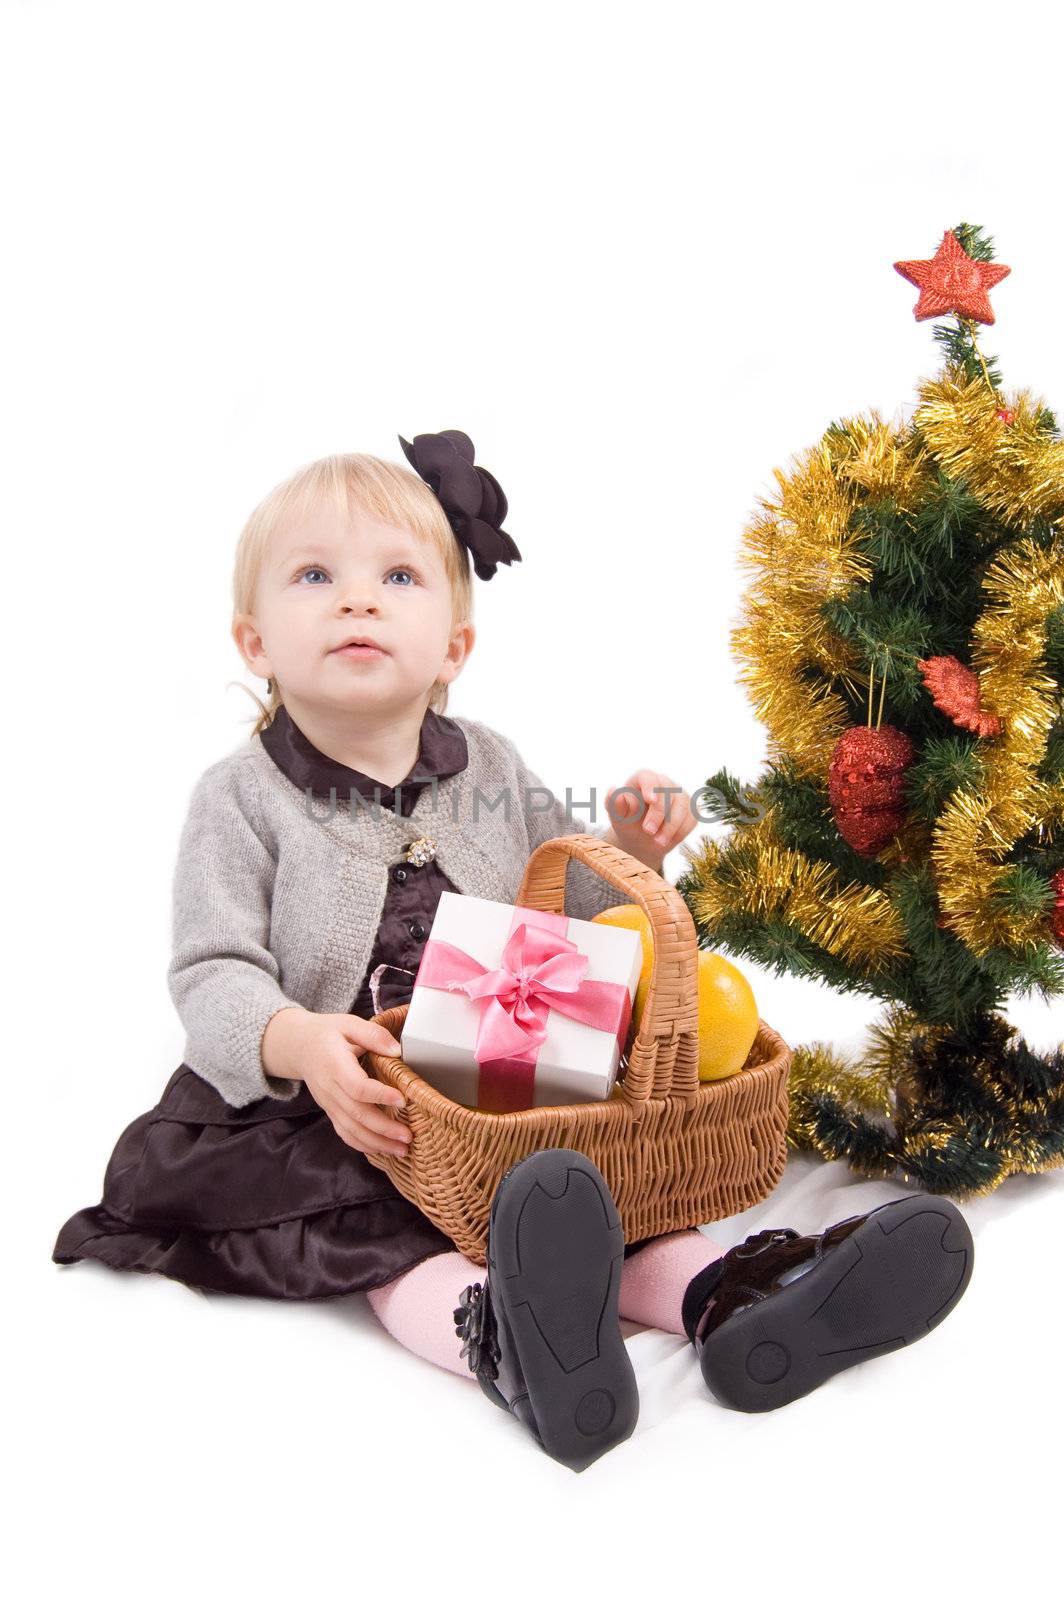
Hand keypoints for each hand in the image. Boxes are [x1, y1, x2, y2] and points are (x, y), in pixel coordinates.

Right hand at [261, 1008, 412, 1158]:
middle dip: (384, 1129)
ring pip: (351, 1130)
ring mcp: (329, 1104)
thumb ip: (373, 1034)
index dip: (380, 1096)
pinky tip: (382, 1149)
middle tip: (408, 1136)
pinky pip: (345, 1133)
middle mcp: (330, 1089)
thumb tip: (397, 1050)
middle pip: (357, 1115)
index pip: (357, 1087)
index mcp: (335, 1065)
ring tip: (402, 1150)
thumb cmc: (327, 1034)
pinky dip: (363, 1145)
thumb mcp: (349, 1023)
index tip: (403, 1099)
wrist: (299, 1047)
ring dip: (377, 1143)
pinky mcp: (330, 1112)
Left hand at [602, 769, 697, 870]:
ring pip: (683, 804)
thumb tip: (613, 791)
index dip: (651, 786)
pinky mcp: (690, 810)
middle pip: (668, 791)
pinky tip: (668, 840)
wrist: (641, 841)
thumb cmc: (627, 824)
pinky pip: (691, 818)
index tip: (650, 800)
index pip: (648, 777)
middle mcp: (663, 783)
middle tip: (648, 831)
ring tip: (658, 841)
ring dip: (671, 826)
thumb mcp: (618, 817)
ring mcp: (679, 795)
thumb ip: (615, 805)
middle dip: (659, 813)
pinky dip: (680, 831)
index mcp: (642, 780)